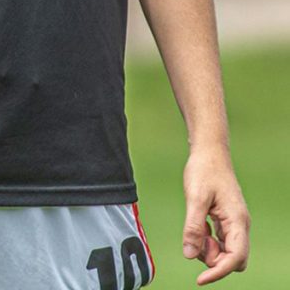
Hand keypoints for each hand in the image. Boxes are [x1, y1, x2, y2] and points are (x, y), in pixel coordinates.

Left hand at [182, 149, 249, 284]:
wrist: (208, 151)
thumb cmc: (204, 170)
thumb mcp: (195, 197)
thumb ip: (193, 227)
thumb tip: (189, 255)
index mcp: (237, 221)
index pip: (235, 258)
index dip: (218, 272)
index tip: (200, 279)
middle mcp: (240, 225)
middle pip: (233, 259)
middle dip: (214, 259)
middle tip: (197, 238)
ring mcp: (234, 223)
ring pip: (225, 251)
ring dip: (209, 248)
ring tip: (197, 226)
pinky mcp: (226, 220)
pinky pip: (220, 241)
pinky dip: (208, 239)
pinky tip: (200, 224)